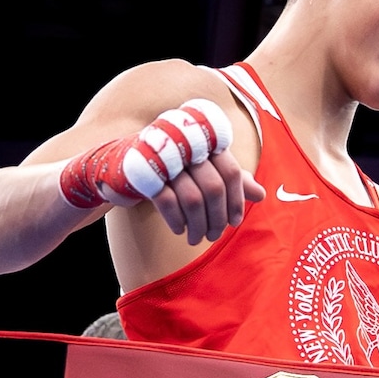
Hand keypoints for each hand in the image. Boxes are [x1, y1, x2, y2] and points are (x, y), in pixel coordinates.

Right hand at [58, 98, 264, 243]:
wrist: (117, 168)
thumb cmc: (167, 171)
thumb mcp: (200, 173)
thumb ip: (229, 179)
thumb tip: (261, 194)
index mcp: (202, 140)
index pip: (231, 170)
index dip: (237, 199)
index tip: (235, 221)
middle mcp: (185, 144)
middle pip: (214, 187)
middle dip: (217, 218)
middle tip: (214, 236)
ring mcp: (163, 157)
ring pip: (193, 197)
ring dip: (198, 225)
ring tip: (196, 238)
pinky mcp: (143, 172)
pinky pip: (168, 201)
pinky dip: (177, 220)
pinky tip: (179, 230)